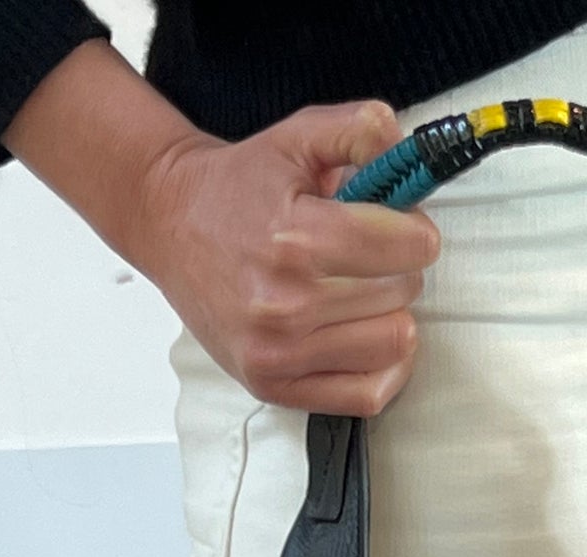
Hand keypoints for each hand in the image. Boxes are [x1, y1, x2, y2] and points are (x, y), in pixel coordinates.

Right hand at [137, 102, 440, 415]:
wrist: (170, 223)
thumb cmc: (238, 188)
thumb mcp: (297, 137)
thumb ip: (356, 130)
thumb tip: (403, 146)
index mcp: (295, 237)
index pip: (406, 248)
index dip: (416, 232)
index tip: (402, 227)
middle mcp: (285, 302)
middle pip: (402, 295)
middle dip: (399, 270)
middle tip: (370, 258)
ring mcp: (278, 351)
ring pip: (393, 344)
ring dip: (390, 317)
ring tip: (362, 294)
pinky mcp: (273, 385)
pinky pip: (367, 396)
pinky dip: (381, 370)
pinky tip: (366, 339)